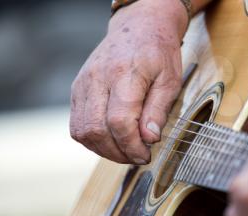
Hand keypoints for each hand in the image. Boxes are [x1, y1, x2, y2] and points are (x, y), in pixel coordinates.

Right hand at [70, 0, 187, 163]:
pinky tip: (111, 139)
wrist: (138, 27)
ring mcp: (83, 84)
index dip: (132, 146)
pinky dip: (93, 138)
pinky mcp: (77, 89)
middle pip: (96, 130)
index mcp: (123, 74)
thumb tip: (149, 139)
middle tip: (137, 156)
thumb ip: (158, 110)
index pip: (119, 122)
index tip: (145, 155)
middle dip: (118, 153)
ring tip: (125, 150)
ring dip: (104, 149)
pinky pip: (77, 124)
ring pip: (82, 131)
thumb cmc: (158, 52)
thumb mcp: (170, 80)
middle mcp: (97, 79)